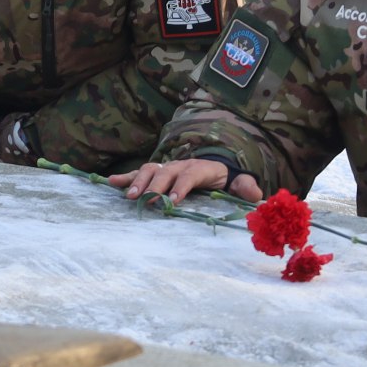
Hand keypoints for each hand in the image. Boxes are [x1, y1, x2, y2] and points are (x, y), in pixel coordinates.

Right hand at [107, 158, 262, 203]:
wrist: (214, 165)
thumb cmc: (225, 179)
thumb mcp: (239, 182)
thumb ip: (246, 187)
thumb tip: (256, 196)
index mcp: (202, 168)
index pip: (191, 175)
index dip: (181, 187)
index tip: (173, 202)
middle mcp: (181, 164)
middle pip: (166, 171)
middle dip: (155, 186)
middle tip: (146, 201)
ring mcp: (167, 167)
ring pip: (150, 169)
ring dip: (138, 181)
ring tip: (129, 196)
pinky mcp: (157, 172)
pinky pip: (139, 173)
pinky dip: (125, 177)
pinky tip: (111, 182)